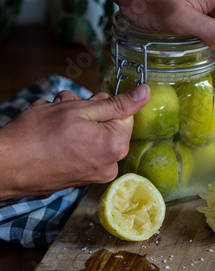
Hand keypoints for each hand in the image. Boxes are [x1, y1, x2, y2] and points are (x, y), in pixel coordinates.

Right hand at [0, 85, 149, 199]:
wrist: (8, 166)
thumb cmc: (38, 136)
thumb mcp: (80, 109)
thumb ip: (118, 103)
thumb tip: (145, 93)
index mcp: (116, 145)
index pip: (126, 114)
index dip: (104, 103)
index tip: (86, 101)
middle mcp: (110, 164)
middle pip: (109, 125)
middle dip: (87, 111)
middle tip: (64, 106)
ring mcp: (95, 174)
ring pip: (93, 136)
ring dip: (76, 122)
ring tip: (53, 117)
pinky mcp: (81, 178)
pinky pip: (84, 150)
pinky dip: (71, 139)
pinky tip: (52, 133)